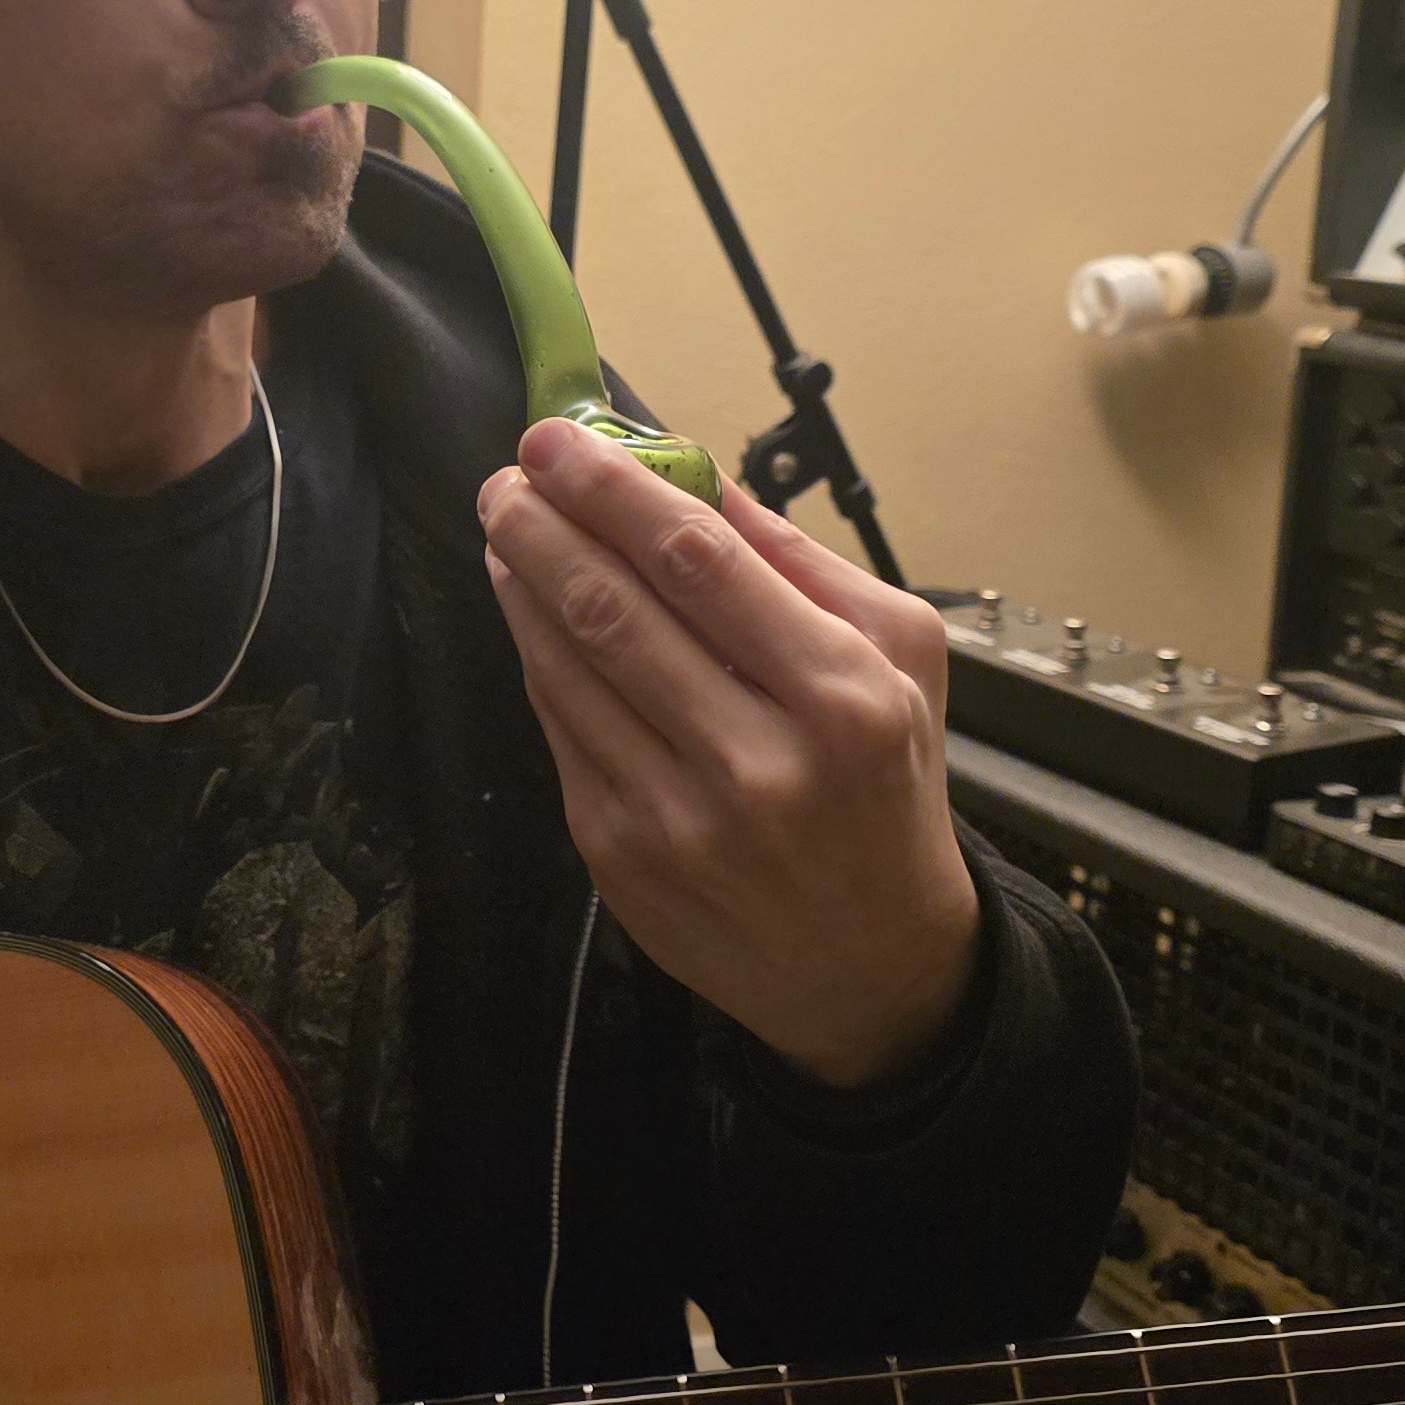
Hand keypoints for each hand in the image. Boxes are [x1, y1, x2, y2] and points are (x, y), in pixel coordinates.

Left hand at [478, 426, 979, 1086]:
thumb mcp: (897, 660)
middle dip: (545, 524)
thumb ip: (801, 562)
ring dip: (523, 583)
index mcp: (839, 697)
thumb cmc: (887, 788)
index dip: (613, 489)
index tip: (562, 438)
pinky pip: (560, 732)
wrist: (873, 967)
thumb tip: (697, 475)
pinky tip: (528, 610)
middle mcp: (756, 761)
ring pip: (568, 669)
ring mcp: (678, 818)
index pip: (697, 561)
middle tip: (511, 471)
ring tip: (507, 524)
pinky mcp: (620, 858)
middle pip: (614, 609)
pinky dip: (536, 659)